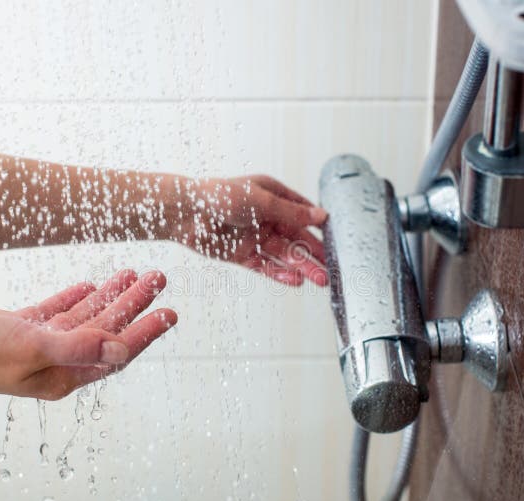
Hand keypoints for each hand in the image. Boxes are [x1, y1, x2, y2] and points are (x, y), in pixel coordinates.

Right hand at [0, 269, 175, 402]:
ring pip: (85, 317)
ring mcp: (37, 345)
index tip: (171, 311)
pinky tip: (92, 284)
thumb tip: (122, 349)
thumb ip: (79, 346)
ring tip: (134, 272)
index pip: (117, 351)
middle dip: (134, 304)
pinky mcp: (19, 329)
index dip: (147, 331)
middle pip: (107, 329)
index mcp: (65, 374)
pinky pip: (57, 312)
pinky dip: (76, 298)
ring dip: (110, 296)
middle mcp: (56, 362)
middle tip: (159, 278)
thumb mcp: (31, 348)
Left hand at [172, 175, 327, 285]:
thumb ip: (291, 212)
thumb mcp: (261, 201)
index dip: (319, 227)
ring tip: (320, 281)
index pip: (303, 213)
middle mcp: (266, 217)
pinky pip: (265, 266)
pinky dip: (280, 274)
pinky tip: (296, 281)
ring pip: (284, 255)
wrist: (185, 212)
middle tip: (332, 271)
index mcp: (273, 196)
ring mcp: (254, 237)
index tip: (338, 242)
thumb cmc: (220, 195)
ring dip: (302, 267)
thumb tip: (321, 216)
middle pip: (296, 238)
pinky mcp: (241, 254)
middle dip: (314, 255)